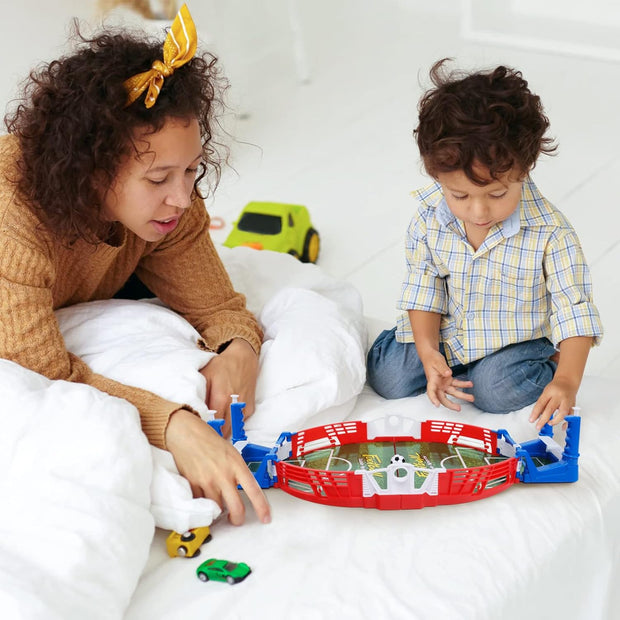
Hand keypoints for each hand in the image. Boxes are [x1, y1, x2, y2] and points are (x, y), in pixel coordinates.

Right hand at [165, 409, 270, 524]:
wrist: (187, 434)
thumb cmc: (210, 441)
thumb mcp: (231, 453)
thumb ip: (237, 471)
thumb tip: (243, 489)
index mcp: (236, 465)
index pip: (253, 490)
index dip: (261, 507)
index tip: (265, 518)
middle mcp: (223, 475)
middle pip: (236, 508)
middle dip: (238, 519)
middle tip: (236, 520)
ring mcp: (207, 481)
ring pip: (217, 509)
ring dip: (218, 511)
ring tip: (218, 504)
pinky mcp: (193, 485)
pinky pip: (201, 503)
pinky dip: (204, 504)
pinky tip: (204, 497)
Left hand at [200, 338, 258, 436]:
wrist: (243, 358)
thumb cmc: (222, 365)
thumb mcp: (205, 375)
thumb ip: (199, 395)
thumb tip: (193, 412)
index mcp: (221, 398)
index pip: (212, 425)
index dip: (205, 431)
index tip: (198, 432)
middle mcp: (234, 405)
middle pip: (223, 431)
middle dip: (214, 434)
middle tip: (204, 435)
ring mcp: (243, 408)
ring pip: (232, 430)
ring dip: (223, 431)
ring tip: (213, 430)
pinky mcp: (249, 409)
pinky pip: (239, 423)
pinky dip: (231, 424)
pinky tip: (224, 418)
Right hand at [421, 349, 473, 411]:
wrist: (432, 356)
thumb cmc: (431, 359)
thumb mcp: (437, 362)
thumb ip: (442, 368)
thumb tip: (448, 374)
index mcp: (432, 381)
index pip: (431, 392)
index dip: (433, 399)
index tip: (436, 405)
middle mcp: (437, 385)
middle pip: (442, 397)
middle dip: (450, 404)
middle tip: (458, 408)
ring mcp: (443, 384)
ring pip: (453, 392)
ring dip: (462, 395)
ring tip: (471, 398)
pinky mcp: (448, 381)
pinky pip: (457, 384)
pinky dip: (463, 385)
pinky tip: (470, 384)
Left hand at [529, 375, 577, 429]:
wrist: (568, 382)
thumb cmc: (555, 387)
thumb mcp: (546, 392)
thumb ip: (542, 403)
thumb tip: (537, 416)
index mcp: (550, 392)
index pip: (541, 403)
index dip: (535, 413)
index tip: (531, 420)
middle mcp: (559, 396)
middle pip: (550, 409)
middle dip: (543, 420)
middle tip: (538, 426)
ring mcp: (567, 401)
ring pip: (562, 413)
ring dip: (555, 421)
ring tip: (549, 424)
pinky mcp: (573, 406)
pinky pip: (570, 416)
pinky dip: (567, 422)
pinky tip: (562, 427)